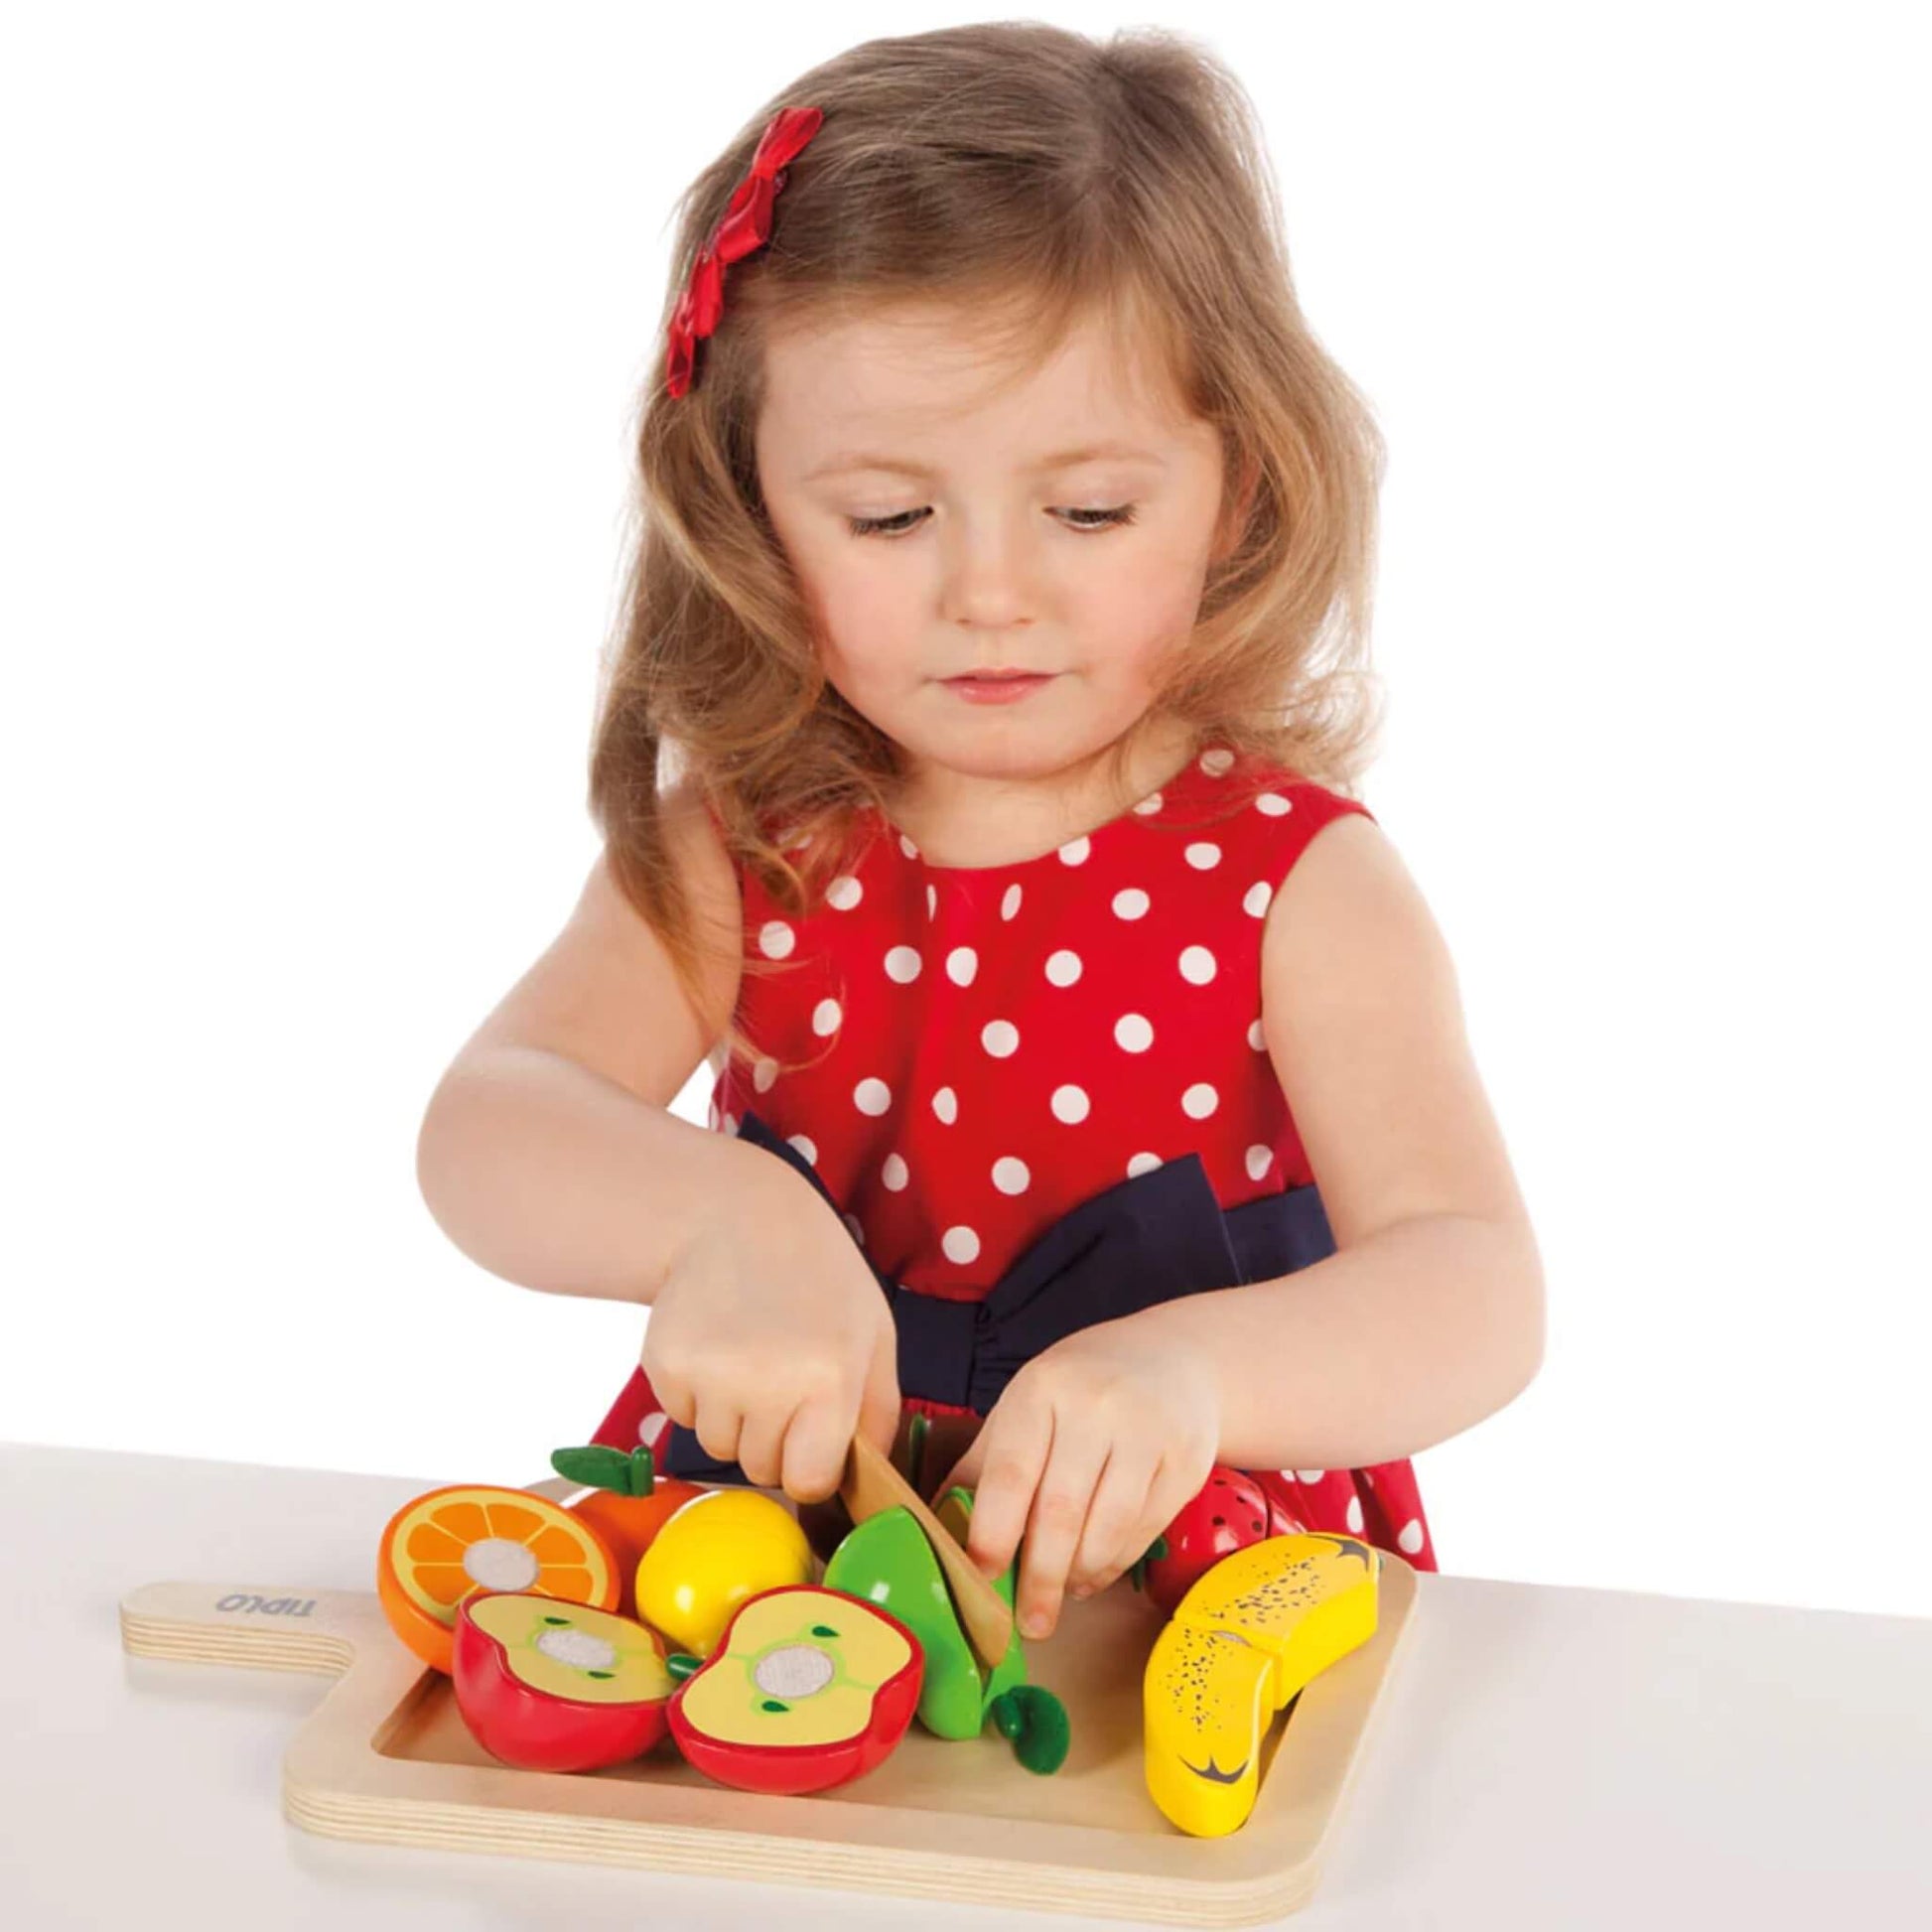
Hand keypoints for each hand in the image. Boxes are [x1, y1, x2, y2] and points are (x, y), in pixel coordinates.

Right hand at [642, 1162, 899, 1504]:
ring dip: (733, 1417)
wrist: (737, 1216)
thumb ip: (879, 1412)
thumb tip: (871, 1481)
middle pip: (760, 1470)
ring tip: (749, 1353)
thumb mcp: (873, 1334)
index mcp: (830, 1379)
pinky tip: (717, 1343)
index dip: (809, 1466)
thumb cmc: (818, 1278)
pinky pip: (681, 1417)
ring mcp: (709, 1375)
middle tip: (780, 1376)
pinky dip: (696, 1394)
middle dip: (772, 1439)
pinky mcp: (663, 1365)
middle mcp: (767, 1384)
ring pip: (717, 1446)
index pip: (808, 1482)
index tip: (810, 1438)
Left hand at [933, 1317, 1220, 1640]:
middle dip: (1040, 1576)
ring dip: (1080, 1573)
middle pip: (1060, 1510)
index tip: (981, 1578)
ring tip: (1064, 1592)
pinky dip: (1116, 1562)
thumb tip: (937, 1526)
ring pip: (1107, 1527)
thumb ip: (985, 1464)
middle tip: (1030, 1623)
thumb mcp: (1026, 1406)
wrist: (1171, 1358)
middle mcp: (1095, 1405)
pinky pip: (1144, 1529)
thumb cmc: (1080, 1389)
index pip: (1010, 1473)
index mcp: (1041, 1389)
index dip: (993, 1533)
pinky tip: (1096, 1572)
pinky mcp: (1187, 1460)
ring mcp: (1148, 1431)